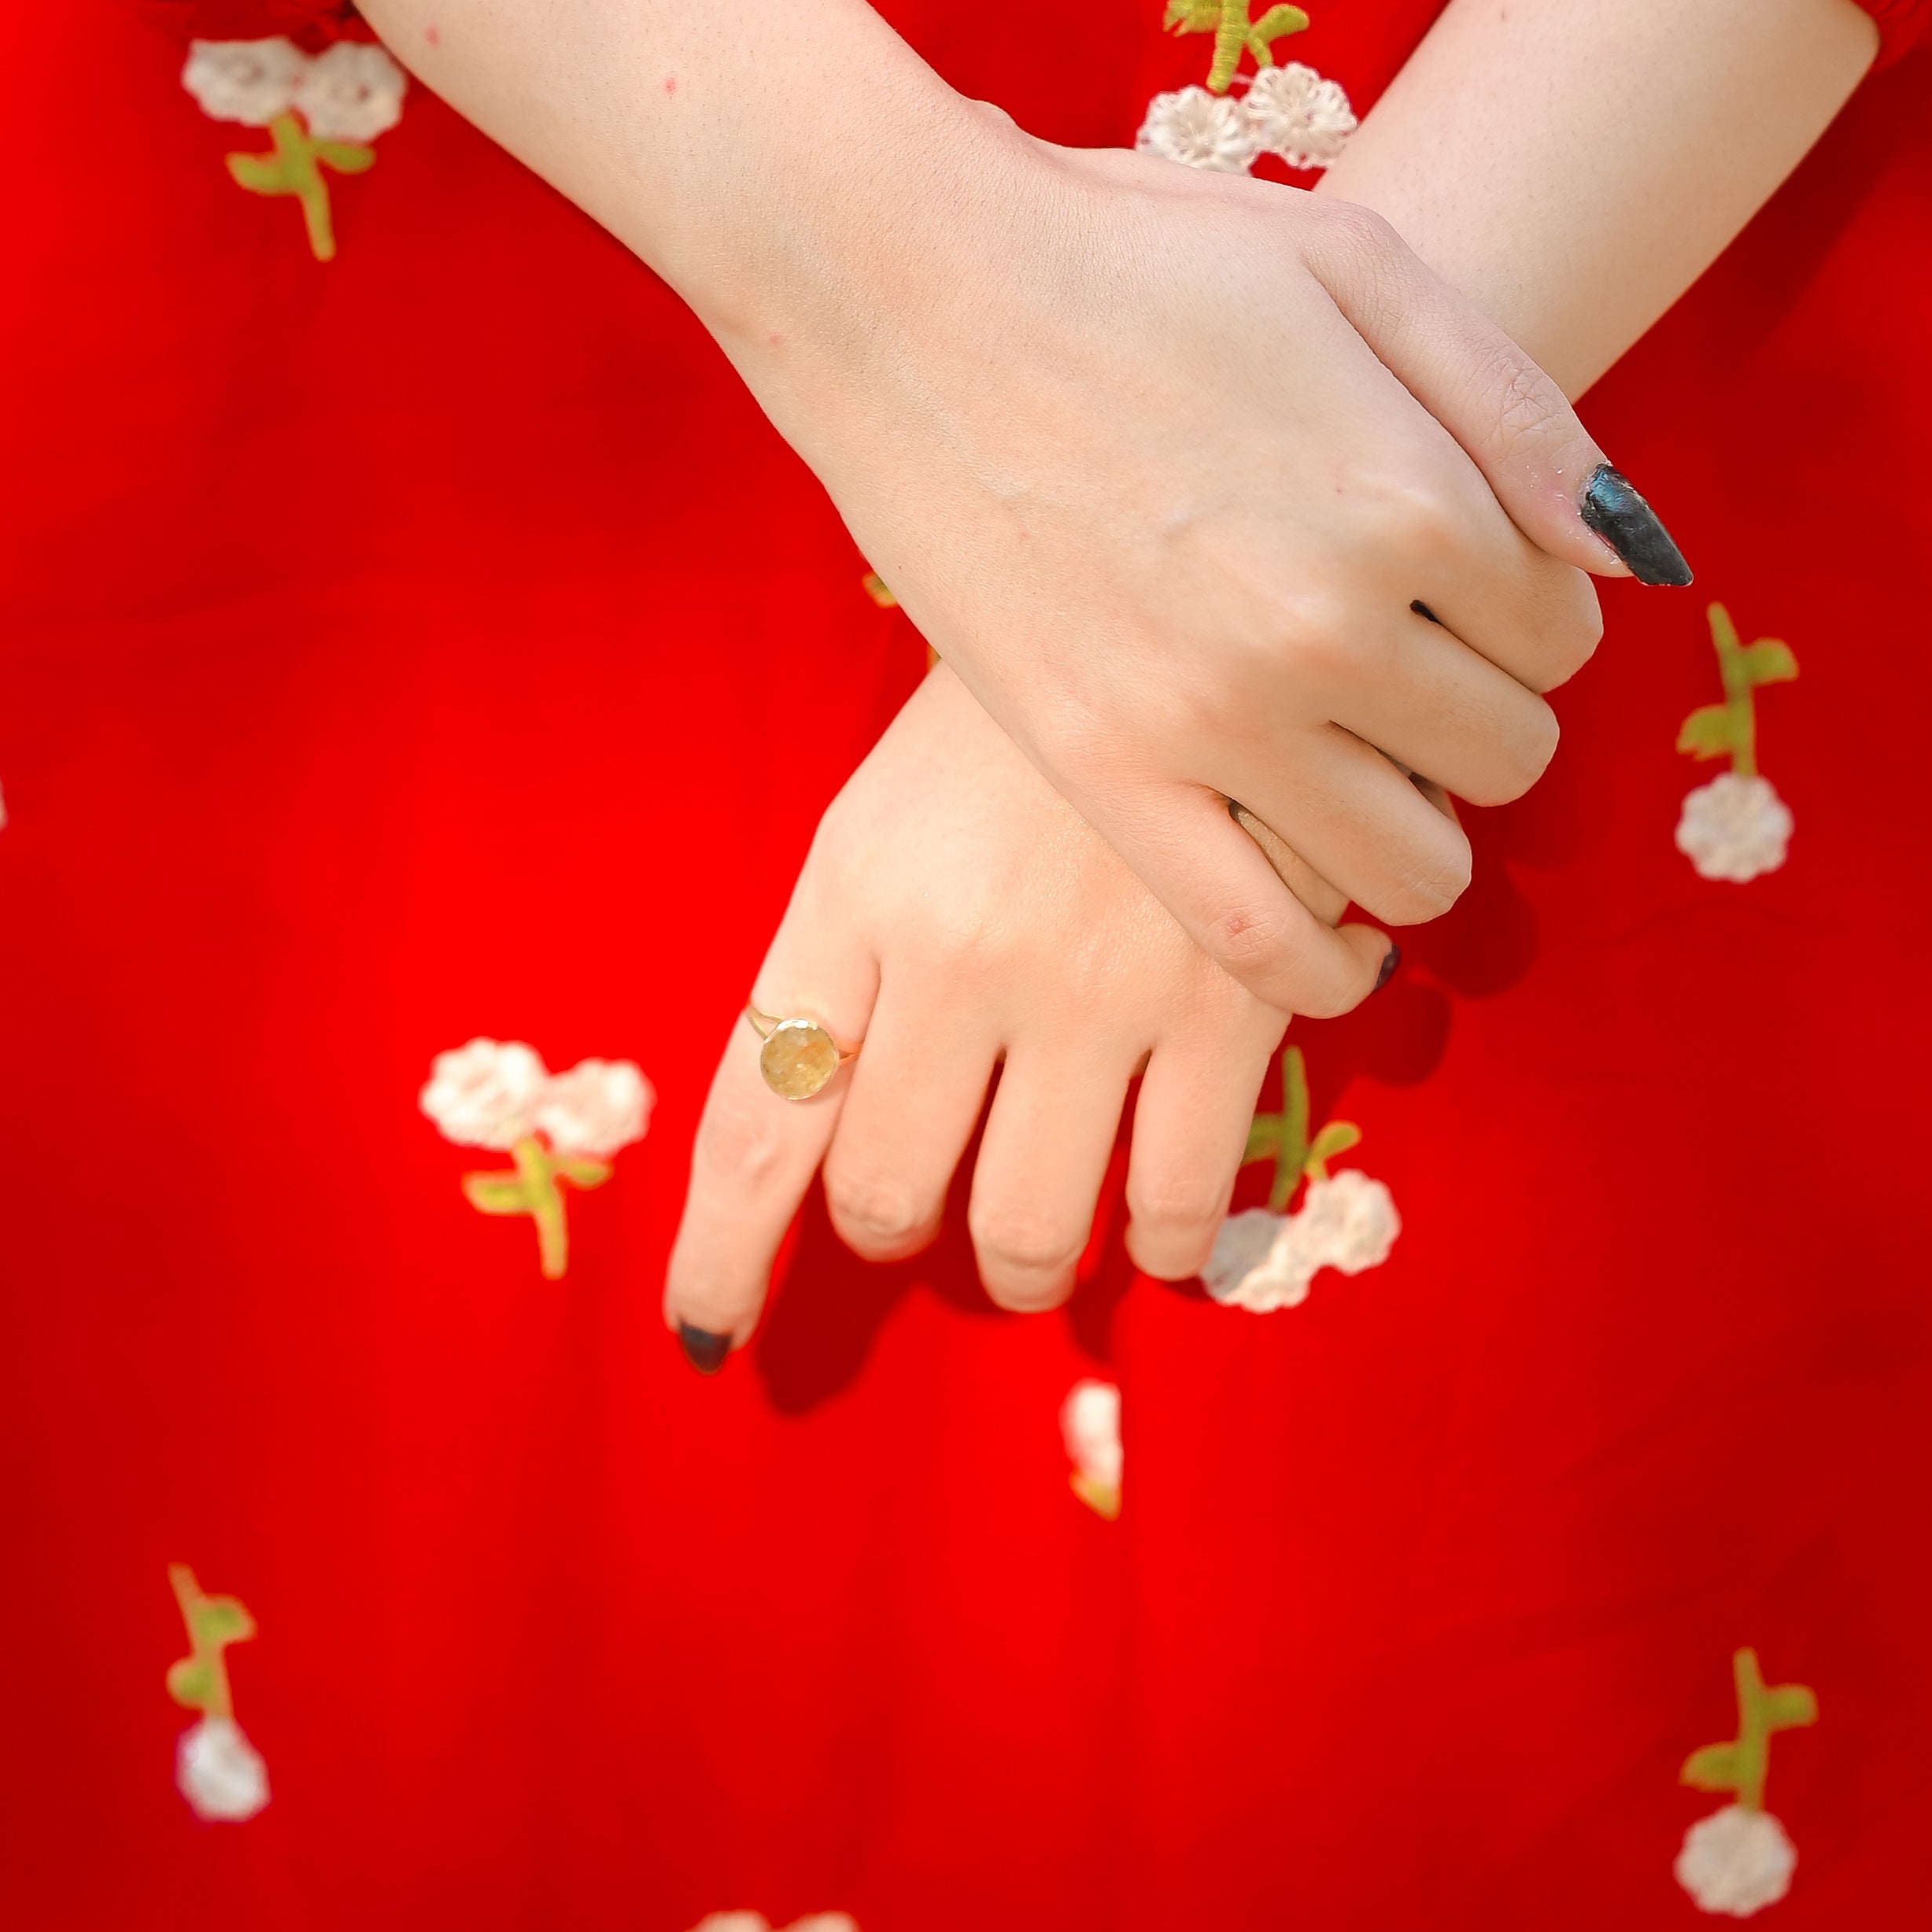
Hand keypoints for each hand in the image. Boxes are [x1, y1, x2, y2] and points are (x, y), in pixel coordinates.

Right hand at [359, 0, 1640, 1010]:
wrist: (902, 275)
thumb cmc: (1133, 247)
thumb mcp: (1358, 263)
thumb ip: (1519, 410)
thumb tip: (1637, 560)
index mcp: (1413, 495)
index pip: (1565, 635)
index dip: (1524, 610)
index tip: (1453, 580)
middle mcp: (1334, 623)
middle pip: (1510, 754)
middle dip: (1479, 711)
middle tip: (1398, 659)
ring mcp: (1216, 714)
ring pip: (1418, 868)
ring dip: (1417, 828)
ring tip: (1356, 760)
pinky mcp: (1103, 772)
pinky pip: (1259, 940)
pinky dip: (1323, 964)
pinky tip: (1330, 928)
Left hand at [665, 665, 1308, 1346]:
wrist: (1214, 601)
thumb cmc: (1037, 713)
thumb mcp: (898, 805)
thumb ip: (854, 953)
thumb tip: (824, 1110)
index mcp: (854, 892)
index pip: (755, 1119)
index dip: (722, 1250)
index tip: (708, 1330)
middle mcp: (955, 956)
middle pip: (879, 1191)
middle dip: (889, 1228)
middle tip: (918, 1211)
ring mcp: (1091, 989)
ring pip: (1018, 1228)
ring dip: (1015, 1264)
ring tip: (1028, 1249)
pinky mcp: (1224, 1004)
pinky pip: (1171, 1201)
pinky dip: (1156, 1245)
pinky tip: (1155, 1236)